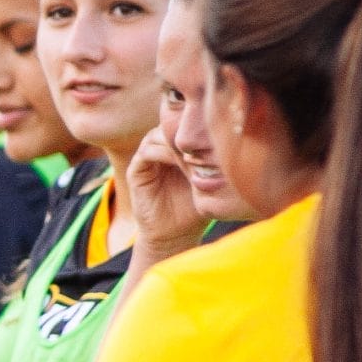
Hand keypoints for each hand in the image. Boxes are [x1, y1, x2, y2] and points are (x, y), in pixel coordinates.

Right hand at [126, 124, 208, 261]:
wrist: (174, 235)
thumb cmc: (195, 210)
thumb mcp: (207, 181)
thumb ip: (209, 161)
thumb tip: (225, 138)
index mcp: (178, 152)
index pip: (184, 128)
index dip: (198, 127)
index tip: (215, 137)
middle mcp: (161, 152)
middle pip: (170, 127)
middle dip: (186, 133)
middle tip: (204, 140)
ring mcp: (148, 160)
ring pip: (157, 135)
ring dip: (175, 141)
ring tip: (192, 152)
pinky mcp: (136, 171)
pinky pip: (146, 152)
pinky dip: (162, 152)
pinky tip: (180, 161)